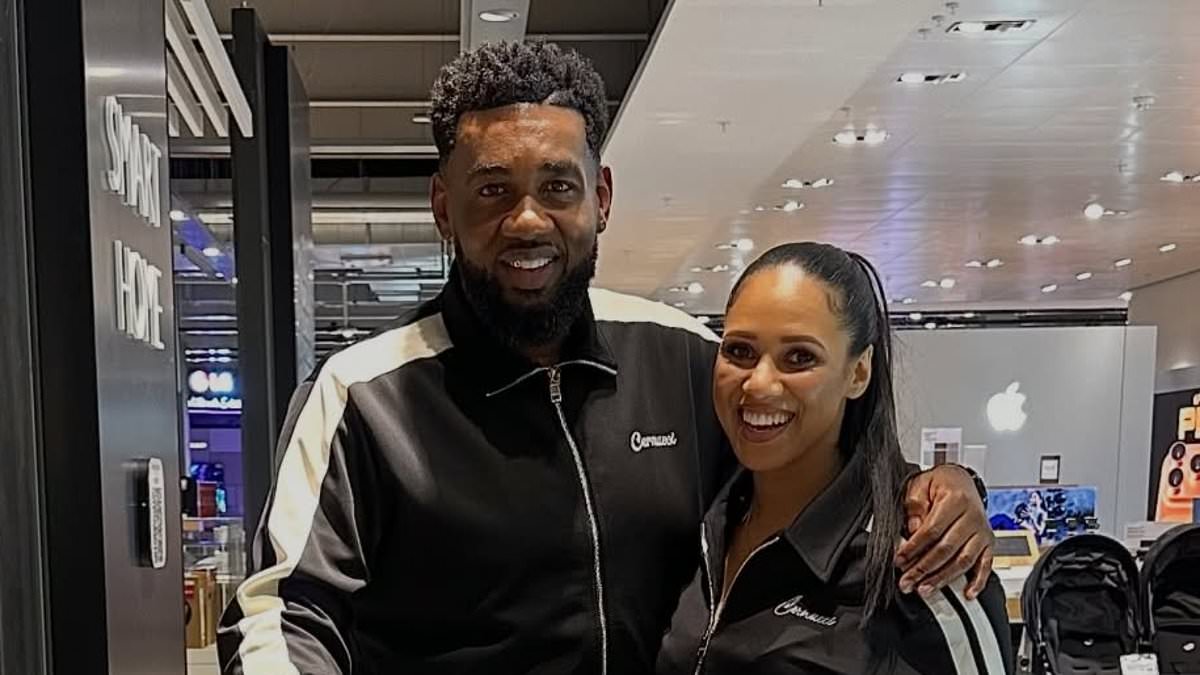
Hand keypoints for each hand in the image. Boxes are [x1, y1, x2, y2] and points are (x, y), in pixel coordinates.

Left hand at [894, 465, 993, 599]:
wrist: (960, 480)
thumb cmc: (938, 484)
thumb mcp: (919, 486)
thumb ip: (915, 507)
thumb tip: (913, 531)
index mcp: (955, 500)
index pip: (932, 530)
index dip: (914, 548)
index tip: (899, 560)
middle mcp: (973, 517)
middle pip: (947, 549)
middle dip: (924, 569)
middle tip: (907, 581)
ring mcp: (982, 532)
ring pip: (963, 561)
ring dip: (943, 578)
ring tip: (925, 589)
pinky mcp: (989, 543)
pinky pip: (985, 565)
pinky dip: (978, 581)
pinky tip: (967, 593)